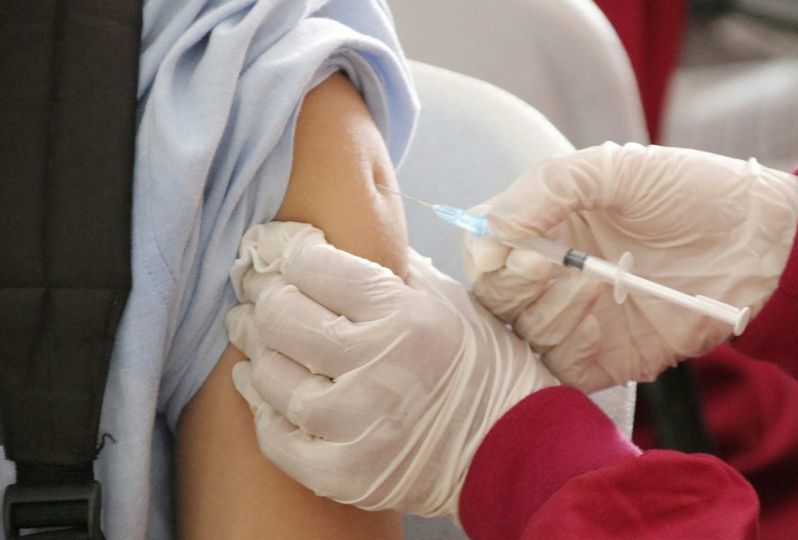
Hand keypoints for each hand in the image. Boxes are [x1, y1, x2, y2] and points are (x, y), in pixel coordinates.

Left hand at [226, 222, 556, 517]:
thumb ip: (391, 269)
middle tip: (255, 289)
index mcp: (405, 315)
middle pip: (282, 317)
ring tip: (253, 335)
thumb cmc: (481, 366)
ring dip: (255, 350)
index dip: (290, 254)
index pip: (315, 267)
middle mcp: (379, 366)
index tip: (283, 254)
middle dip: (262, 296)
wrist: (509, 447)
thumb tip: (329, 244)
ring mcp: (359, 425)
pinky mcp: (345, 473)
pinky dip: (262, 408)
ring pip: (272, 376)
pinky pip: (277, 438)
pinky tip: (258, 385)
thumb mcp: (449, 301)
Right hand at [463, 143, 797, 391]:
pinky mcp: (602, 359)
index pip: (482, 246)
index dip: (486, 252)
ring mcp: (575, 319)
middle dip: (514, 283)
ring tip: (600, 284)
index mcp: (547, 225)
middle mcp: (552, 275)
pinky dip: (567, 348)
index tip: (514, 248)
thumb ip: (548, 187)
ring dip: (551, 309)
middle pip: (493, 295)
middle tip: (551, 266)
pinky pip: (559, 369)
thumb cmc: (692, 194)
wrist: (761, 244)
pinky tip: (600, 319)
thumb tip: (491, 229)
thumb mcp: (616, 168)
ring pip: (522, 333)